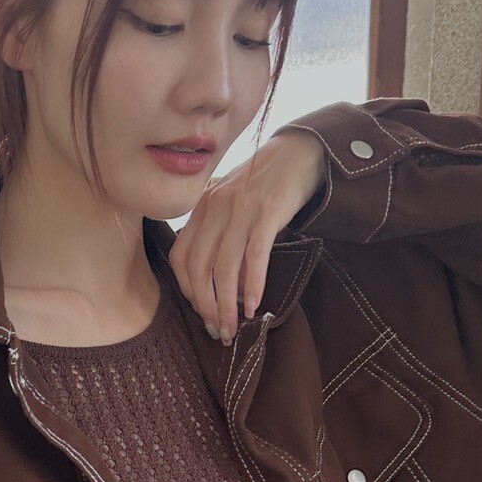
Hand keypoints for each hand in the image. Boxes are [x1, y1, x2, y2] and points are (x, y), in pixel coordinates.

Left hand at [168, 128, 325, 340]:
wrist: (300, 151)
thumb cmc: (266, 184)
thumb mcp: (234, 206)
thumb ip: (222, 238)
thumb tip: (224, 286)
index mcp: (202, 208)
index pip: (181, 257)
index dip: (188, 290)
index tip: (202, 312)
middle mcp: (215, 209)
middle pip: (200, 268)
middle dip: (207, 306)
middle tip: (219, 330)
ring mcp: (240, 210)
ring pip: (224, 267)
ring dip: (227, 304)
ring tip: (234, 327)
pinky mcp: (267, 212)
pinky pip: (254, 256)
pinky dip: (252, 285)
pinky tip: (254, 306)